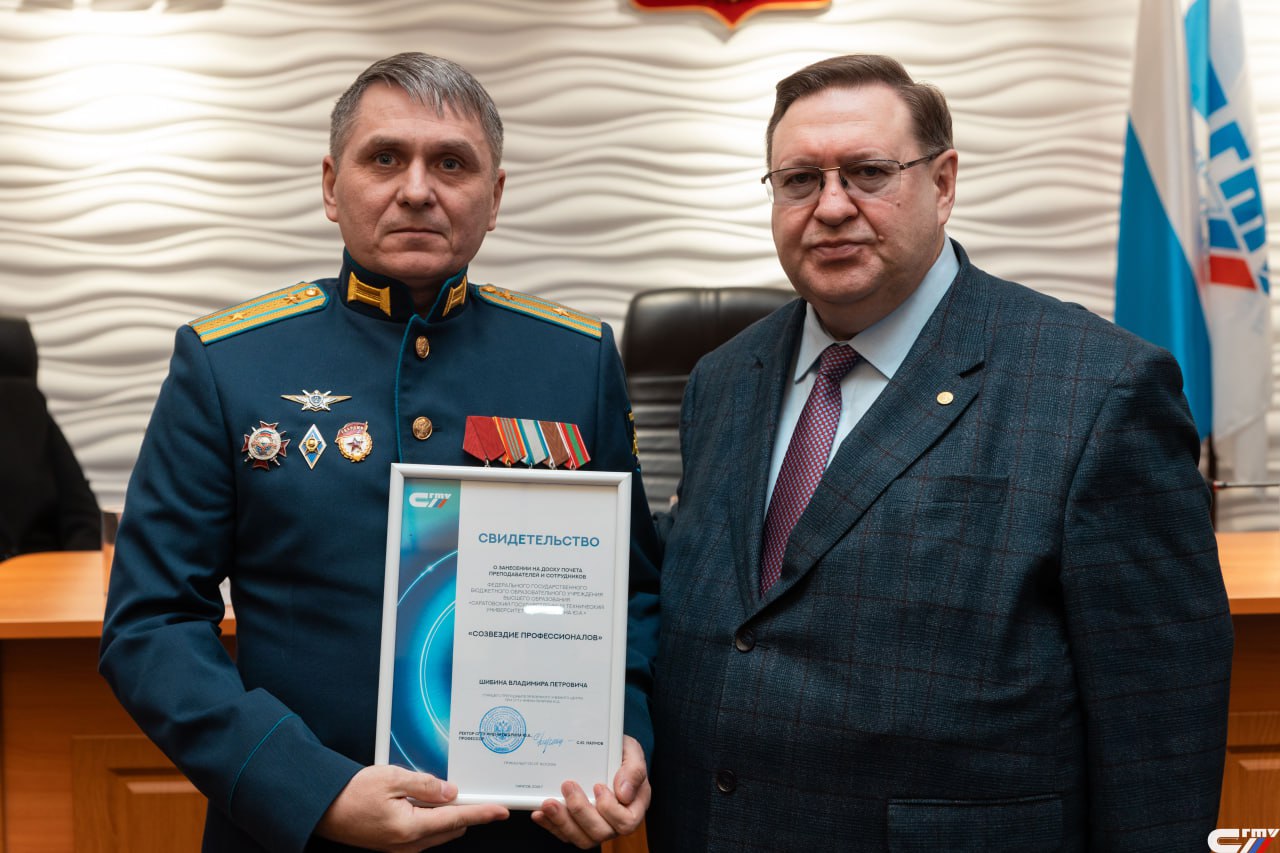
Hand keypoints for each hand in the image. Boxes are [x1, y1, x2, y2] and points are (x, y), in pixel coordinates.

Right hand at [314, 765, 508, 851]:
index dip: (482, 813)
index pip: (457, 819)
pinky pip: (424, 834)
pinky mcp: (394, 846)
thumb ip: (425, 785)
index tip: (501, 811)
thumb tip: (450, 791)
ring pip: (439, 832)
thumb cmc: (352, 793)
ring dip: (448, 816)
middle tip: (472, 791)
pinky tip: (425, 802)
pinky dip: (432, 819)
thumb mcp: (391, 778)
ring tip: (445, 793)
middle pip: (452, 828)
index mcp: (410, 828)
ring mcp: (401, 848)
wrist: (323, 809)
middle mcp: (408, 844)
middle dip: (465, 811)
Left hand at [531, 735, 650, 848]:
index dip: (610, 809)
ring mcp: (595, 826)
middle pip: (600, 833)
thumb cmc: (621, 754)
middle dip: (580, 812)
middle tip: (567, 786)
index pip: (626, 822)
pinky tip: (540, 812)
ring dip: (562, 822)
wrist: (607, 751)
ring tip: (548, 803)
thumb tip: (624, 793)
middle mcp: (614, 822)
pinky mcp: (576, 826)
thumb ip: (634, 770)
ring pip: (581, 838)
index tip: (598, 786)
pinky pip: (564, 833)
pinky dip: (550, 825)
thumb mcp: (633, 753)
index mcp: (633, 807)